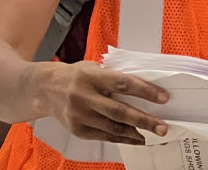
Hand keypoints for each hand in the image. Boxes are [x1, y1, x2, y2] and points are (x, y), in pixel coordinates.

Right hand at [40, 61, 168, 144]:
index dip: (144, 91)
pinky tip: (137, 138)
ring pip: (113, 127)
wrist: (44, 90)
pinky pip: (105, 136)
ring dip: (137, 133)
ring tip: (155, 136)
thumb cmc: (75, 75)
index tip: (163, 97)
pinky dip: (123, 138)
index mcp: (91, 76)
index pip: (122, 83)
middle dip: (144, 120)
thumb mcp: (93, 68)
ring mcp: (80, 116)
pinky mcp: (78, 130)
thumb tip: (144, 86)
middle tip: (163, 126)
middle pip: (119, 111)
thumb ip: (114, 76)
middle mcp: (84, 97)